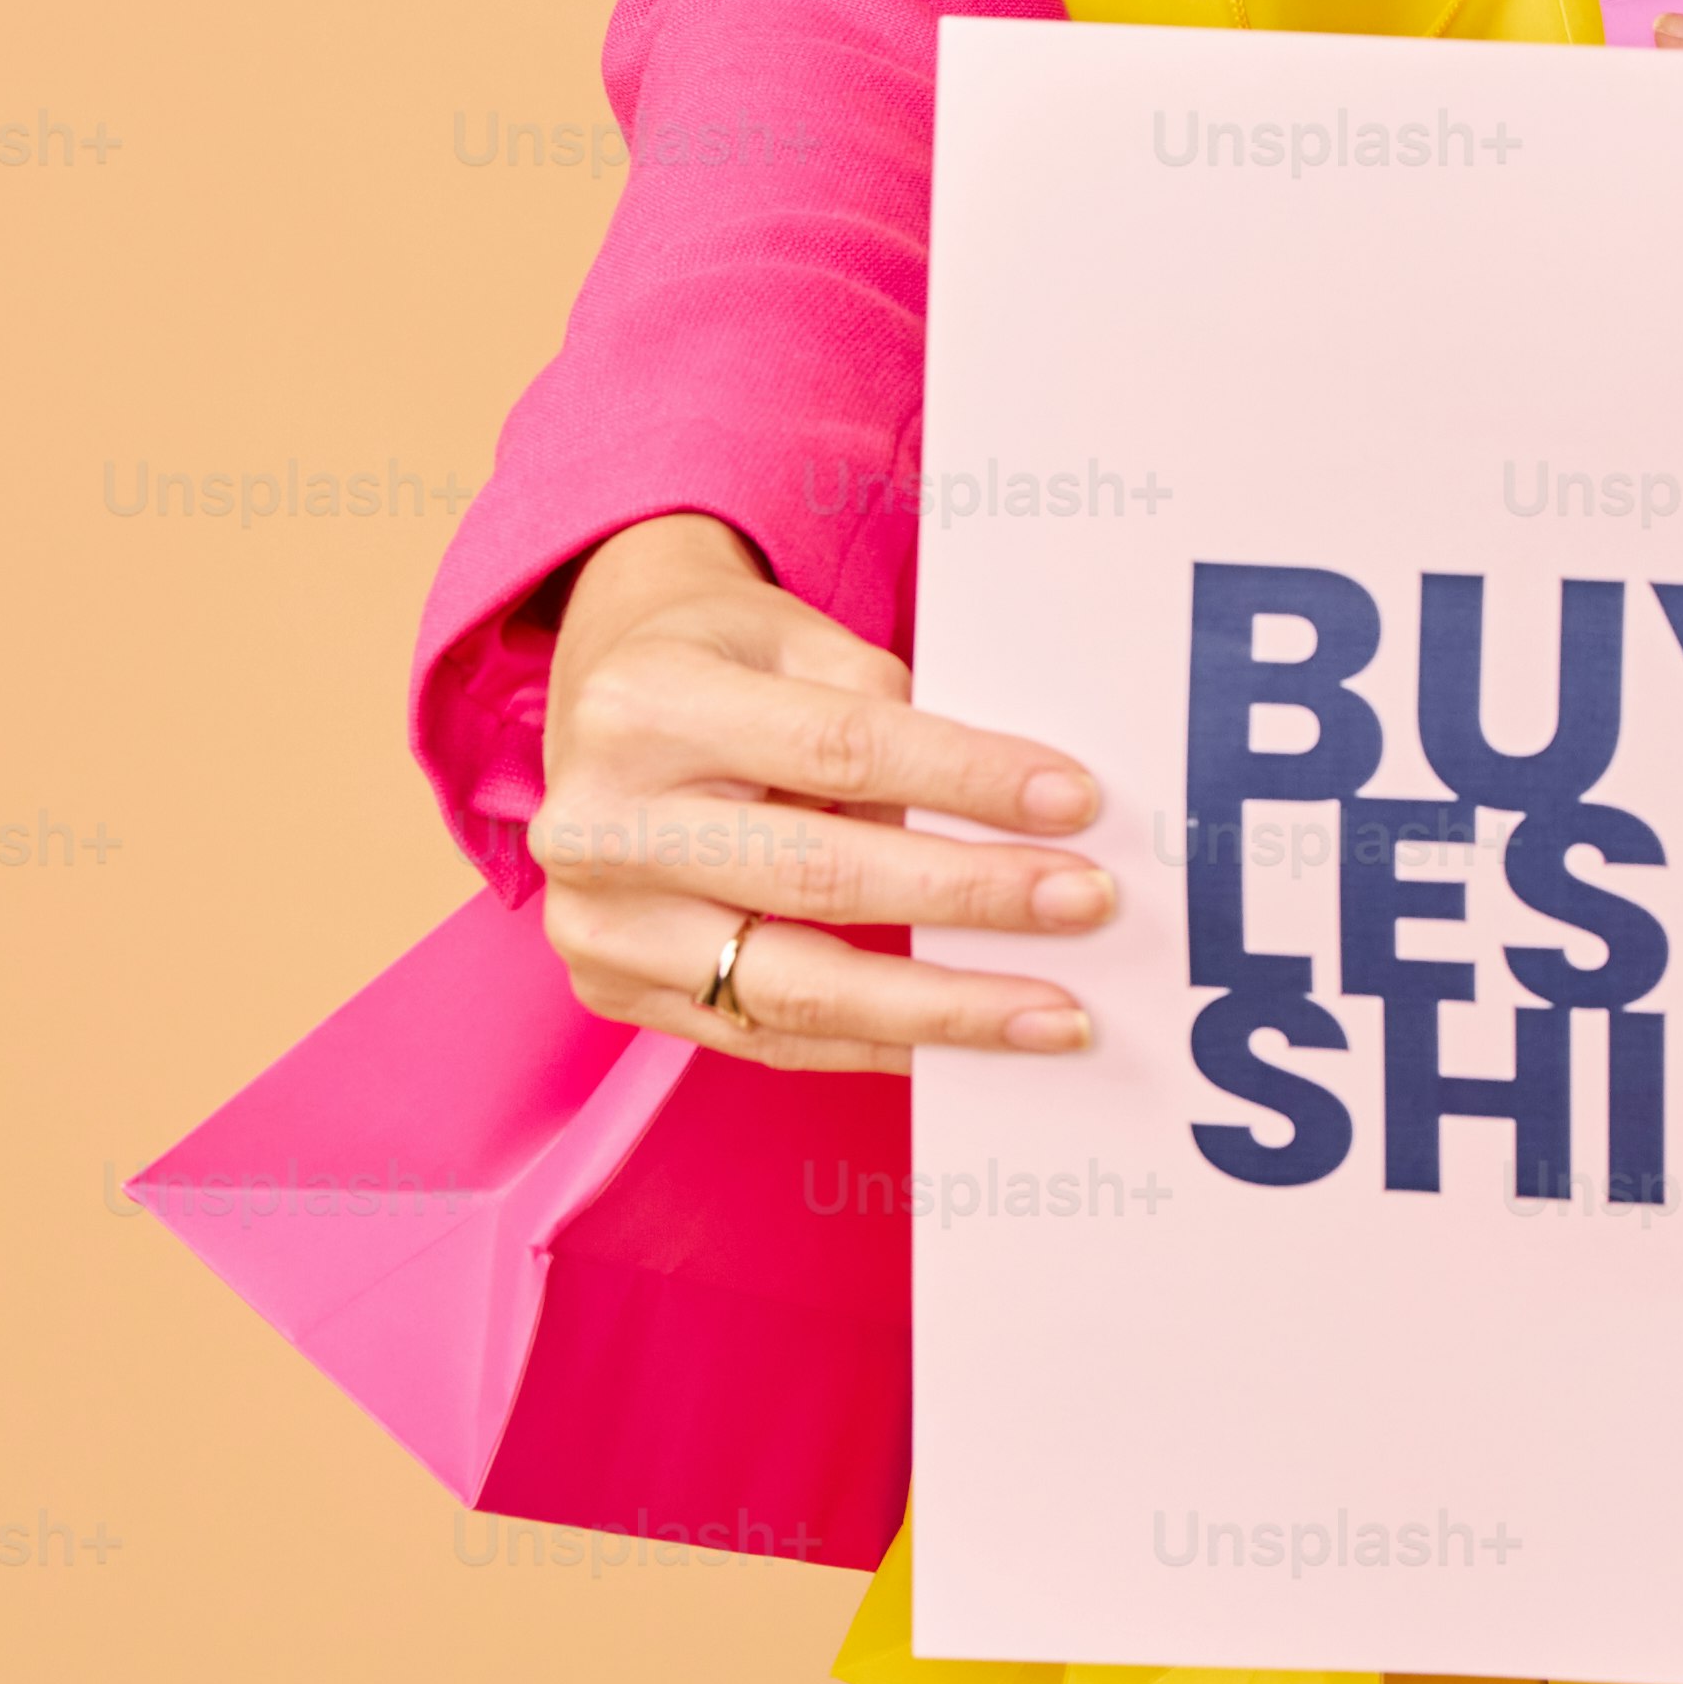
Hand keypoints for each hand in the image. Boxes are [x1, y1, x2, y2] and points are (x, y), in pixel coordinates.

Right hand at [523, 513, 1112, 1071]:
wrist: (598, 697)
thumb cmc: (719, 661)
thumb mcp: (792, 638)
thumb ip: (887, 711)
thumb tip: (1021, 810)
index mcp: (648, 710)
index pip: (841, 751)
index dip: (966, 781)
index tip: (1074, 803)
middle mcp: (601, 826)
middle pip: (820, 875)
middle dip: (971, 896)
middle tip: (1085, 903)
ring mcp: (597, 924)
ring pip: (796, 987)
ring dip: (942, 1008)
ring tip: (1054, 1014)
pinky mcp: (613, 990)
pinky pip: (768, 1036)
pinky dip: (879, 1045)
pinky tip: (967, 1043)